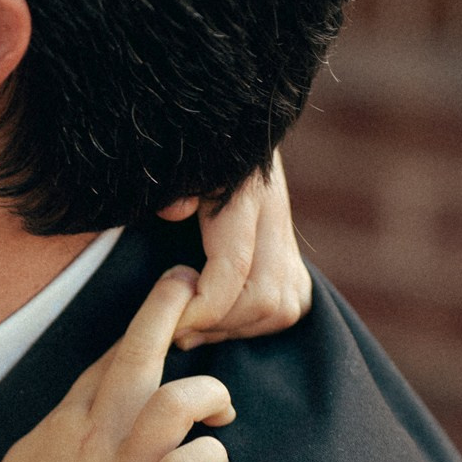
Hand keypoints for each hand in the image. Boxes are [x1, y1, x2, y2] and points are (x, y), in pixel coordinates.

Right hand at [0, 267, 233, 461]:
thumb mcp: (34, 455)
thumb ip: (71, 418)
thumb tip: (104, 386)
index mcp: (68, 422)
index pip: (111, 354)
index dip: (148, 316)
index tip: (177, 290)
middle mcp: (95, 439)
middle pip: (136, 356)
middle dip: (168, 310)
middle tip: (195, 288)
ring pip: (172, 405)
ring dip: (207, 397)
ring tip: (220, 411)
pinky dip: (211, 458)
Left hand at [163, 153, 310, 345]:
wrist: (218, 131)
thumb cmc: (176, 155)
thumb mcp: (168, 167)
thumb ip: (167, 187)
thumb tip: (175, 210)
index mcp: (242, 190)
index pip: (234, 266)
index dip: (202, 306)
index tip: (171, 324)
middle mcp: (272, 213)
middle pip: (263, 297)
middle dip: (219, 323)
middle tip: (177, 329)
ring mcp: (286, 236)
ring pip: (281, 307)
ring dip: (235, 328)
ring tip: (193, 325)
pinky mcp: (293, 256)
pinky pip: (288, 307)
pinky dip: (254, 323)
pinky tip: (219, 318)